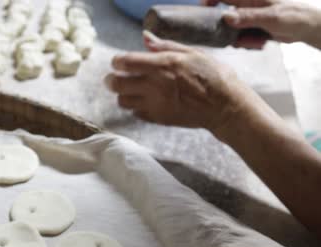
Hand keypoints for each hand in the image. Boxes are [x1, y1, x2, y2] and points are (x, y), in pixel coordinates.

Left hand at [105, 32, 264, 134]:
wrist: (226, 106)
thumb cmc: (213, 76)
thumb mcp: (192, 53)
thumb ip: (164, 46)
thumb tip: (145, 37)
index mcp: (163, 64)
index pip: (125, 62)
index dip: (116, 61)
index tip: (118, 62)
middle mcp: (155, 84)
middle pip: (117, 83)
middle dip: (111, 79)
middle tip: (113, 78)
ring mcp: (155, 104)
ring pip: (123, 101)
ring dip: (122, 94)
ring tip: (129, 90)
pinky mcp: (159, 118)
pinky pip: (136, 113)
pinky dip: (135, 107)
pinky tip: (144, 102)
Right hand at [205, 0, 320, 48]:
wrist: (307, 28)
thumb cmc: (293, 15)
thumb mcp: (271, 17)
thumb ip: (248, 17)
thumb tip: (226, 17)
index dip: (209, 1)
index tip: (201, 12)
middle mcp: (246, 6)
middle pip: (224, 16)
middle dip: (226, 30)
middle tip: (234, 39)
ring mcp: (249, 18)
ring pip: (232, 30)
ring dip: (239, 39)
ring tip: (254, 42)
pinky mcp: (252, 28)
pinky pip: (241, 37)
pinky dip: (247, 42)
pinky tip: (259, 43)